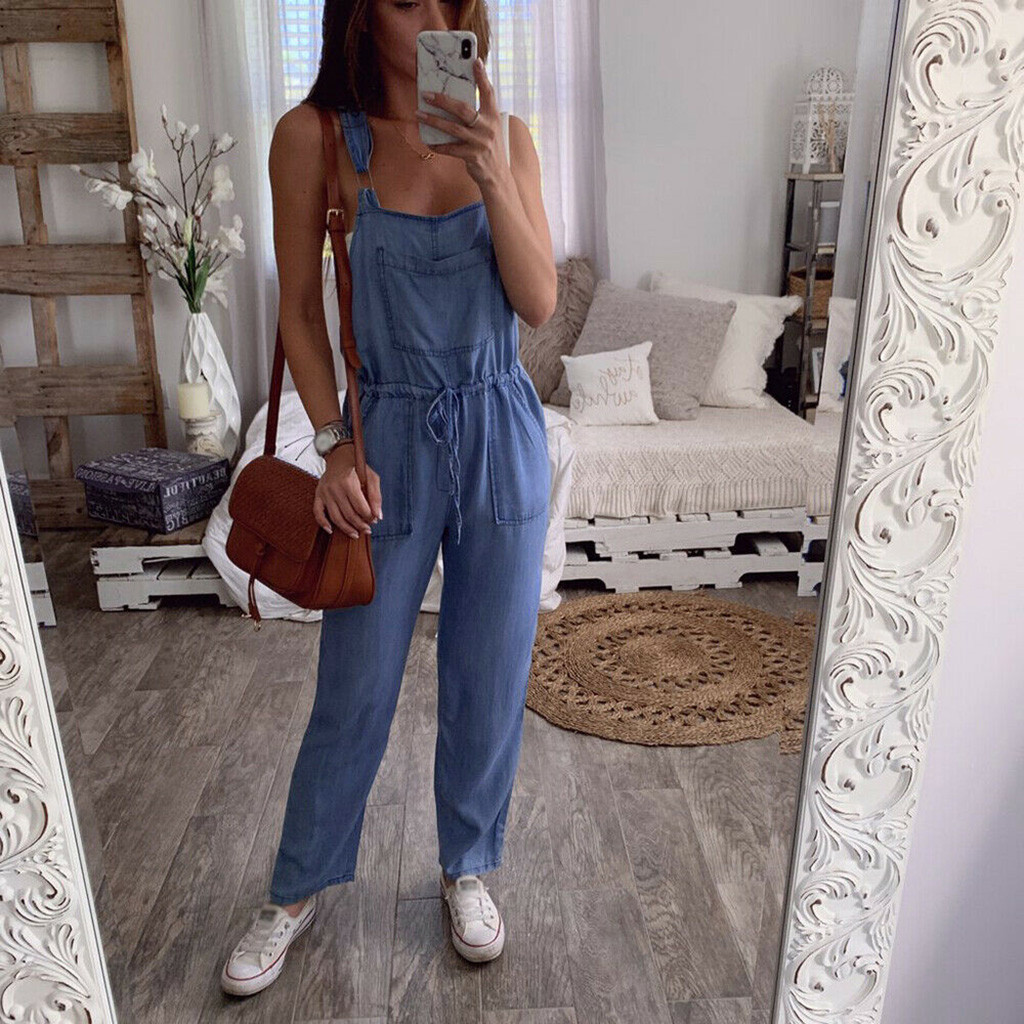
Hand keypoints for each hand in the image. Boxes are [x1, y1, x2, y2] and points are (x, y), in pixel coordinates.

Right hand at [314, 443, 381, 538]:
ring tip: (355, 534)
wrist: (339, 457)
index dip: (369, 517)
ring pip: (335, 517)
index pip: (360, 507)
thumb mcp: (372, 477)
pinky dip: (323, 523)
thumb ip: (376, 496)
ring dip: (346, 529)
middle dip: (360, 525)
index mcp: (349, 482)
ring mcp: (325, 492)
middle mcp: (335, 488)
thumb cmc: (357, 467)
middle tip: (367, 530)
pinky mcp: (318, 495)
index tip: (374, 520)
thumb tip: (378, 516)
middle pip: (349, 514)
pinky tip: (331, 530)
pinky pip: (318, 512)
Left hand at [415, 57, 506, 187]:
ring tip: (419, 114)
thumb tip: (451, 101)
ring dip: (433, 120)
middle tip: (426, 94)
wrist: (498, 176)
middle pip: (463, 109)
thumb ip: (477, 115)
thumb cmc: (488, 148)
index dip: (482, 76)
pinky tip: (427, 140)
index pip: (488, 92)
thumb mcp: (488, 128)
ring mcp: (480, 143)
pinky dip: (438, 145)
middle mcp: (488, 127)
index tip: (475, 60)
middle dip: (443, 100)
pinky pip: (450, 148)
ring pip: (453, 128)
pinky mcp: (472, 157)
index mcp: (493, 117)